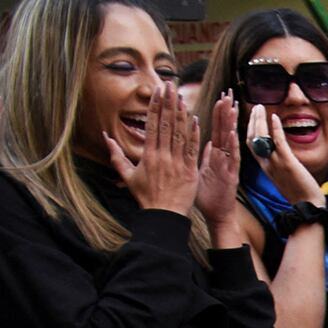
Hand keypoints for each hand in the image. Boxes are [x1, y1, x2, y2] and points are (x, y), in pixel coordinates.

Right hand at [107, 81, 198, 215]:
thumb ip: (116, 155)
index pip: (152, 125)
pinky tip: (195, 119)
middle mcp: (163, 156)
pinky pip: (192, 149)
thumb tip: (105, 137)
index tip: (157, 92)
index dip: (155, 107)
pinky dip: (194, 134)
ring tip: (181, 96)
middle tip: (170, 85)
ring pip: (179, 134)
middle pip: (166, 124)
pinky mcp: (190, 170)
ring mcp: (177, 162)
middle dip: (168, 103)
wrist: (164, 215)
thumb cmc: (146, 196)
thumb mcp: (127, 175)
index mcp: (148, 155)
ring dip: (181, 113)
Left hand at [194, 91, 241, 233]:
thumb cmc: (208, 196)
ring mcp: (229, 165)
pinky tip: (234, 133)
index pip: (217, 129)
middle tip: (228, 93)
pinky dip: (233, 146)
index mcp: (215, 155)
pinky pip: (233, 159)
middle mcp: (224, 157)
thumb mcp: (201, 171)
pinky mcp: (231, 176)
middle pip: (225, 130)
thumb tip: (205, 142)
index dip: (218, 113)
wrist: (218, 215)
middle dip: (226, 111)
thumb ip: (204, 156)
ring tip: (232, 106)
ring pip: (230, 140)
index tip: (219, 97)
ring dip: (231, 123)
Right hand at [245, 106, 324, 205]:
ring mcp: (276, 163)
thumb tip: (279, 152)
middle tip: (254, 107)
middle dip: (251, 120)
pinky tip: (274, 117)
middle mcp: (266, 164)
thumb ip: (278, 163)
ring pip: (261, 137)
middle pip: (252, 138)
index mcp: (265, 167)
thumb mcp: (283, 176)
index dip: (248, 129)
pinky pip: (278, 142)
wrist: (308, 205)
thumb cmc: (299, 193)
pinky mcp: (287, 163)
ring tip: (260, 107)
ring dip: (259, 120)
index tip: (251, 117)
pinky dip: (275, 128)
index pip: (250, 145)